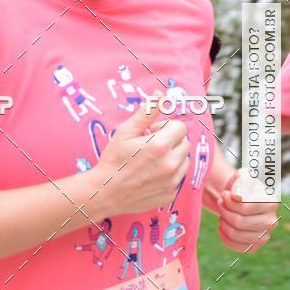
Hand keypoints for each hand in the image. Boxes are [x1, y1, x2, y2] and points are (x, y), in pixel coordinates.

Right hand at [92, 91, 189, 216]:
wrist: (105, 192)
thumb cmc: (113, 160)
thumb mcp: (126, 132)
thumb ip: (147, 112)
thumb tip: (160, 95)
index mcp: (160, 146)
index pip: (180, 127)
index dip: (166, 127)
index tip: (152, 132)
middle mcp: (170, 164)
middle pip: (184, 143)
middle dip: (170, 141)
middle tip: (150, 146)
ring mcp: (172, 181)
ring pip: (184, 161)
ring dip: (172, 158)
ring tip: (152, 161)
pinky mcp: (171, 195)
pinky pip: (178, 179)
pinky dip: (169, 175)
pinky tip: (151, 175)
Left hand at [216, 170, 278, 252]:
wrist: (241, 199)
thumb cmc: (242, 186)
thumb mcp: (242, 177)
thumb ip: (240, 182)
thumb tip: (237, 197)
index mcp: (271, 203)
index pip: (245, 208)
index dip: (228, 201)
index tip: (223, 194)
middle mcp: (272, 221)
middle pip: (239, 222)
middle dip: (224, 212)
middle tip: (220, 203)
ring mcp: (265, 236)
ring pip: (236, 235)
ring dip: (223, 223)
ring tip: (222, 214)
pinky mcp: (255, 247)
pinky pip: (235, 246)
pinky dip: (224, 236)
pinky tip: (223, 225)